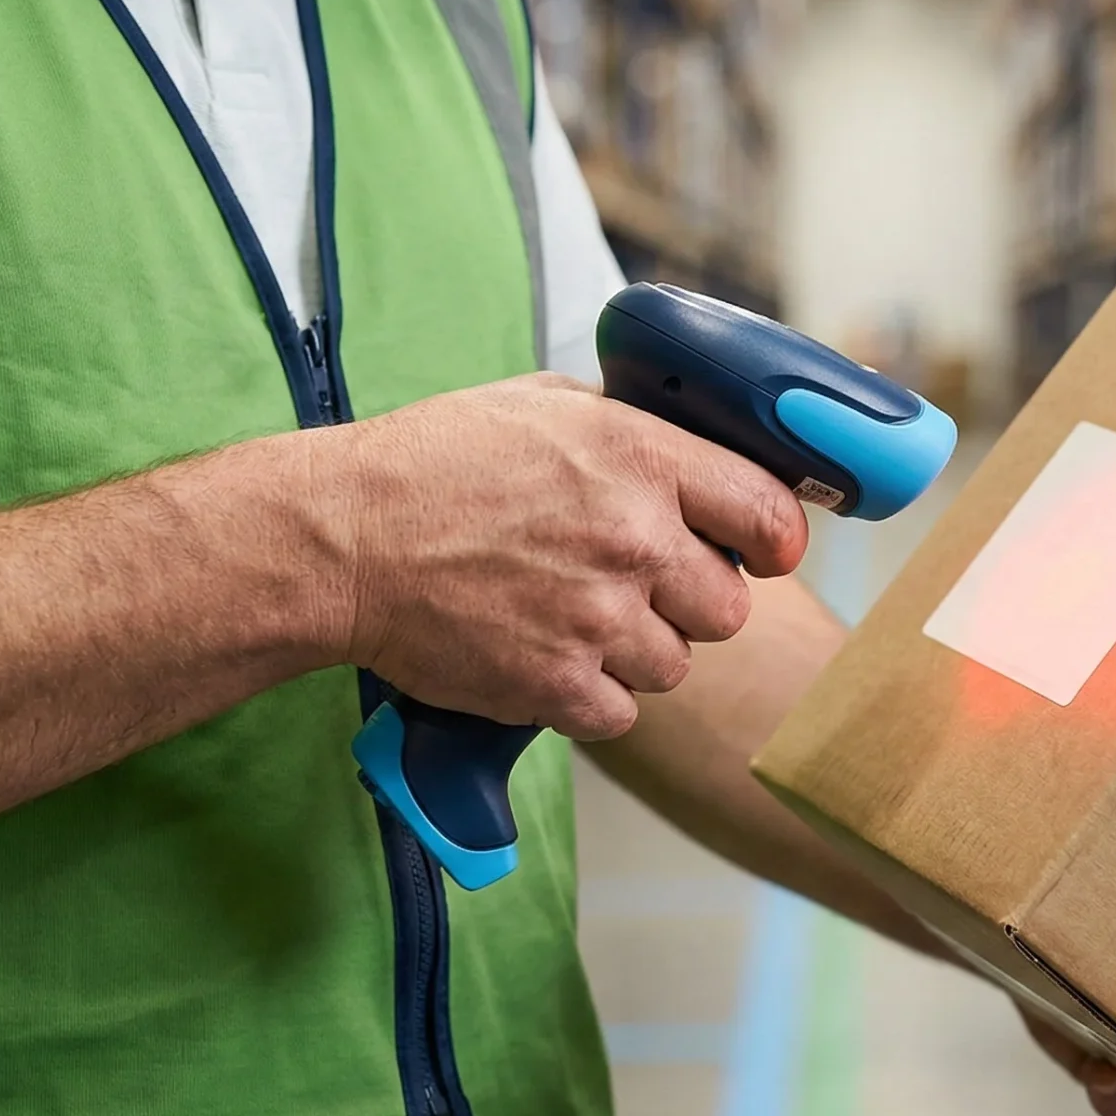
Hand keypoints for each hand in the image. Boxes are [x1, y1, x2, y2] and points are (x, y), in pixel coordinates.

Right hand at [317, 372, 806, 739]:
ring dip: (636, 651)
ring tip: (573, 617)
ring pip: (675, 664)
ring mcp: (597, 619)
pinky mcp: (556, 685)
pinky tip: (546, 657)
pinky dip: (589, 697)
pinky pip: (620, 712)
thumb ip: (631, 430)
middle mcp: (632, 539)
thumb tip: (695, 446)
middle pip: (729, 607)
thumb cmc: (432, 464)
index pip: (769, 514)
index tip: (759, 551)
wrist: (343, 539)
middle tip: (636, 586)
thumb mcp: (543, 404)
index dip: (772, 540)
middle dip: (691, 602)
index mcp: (641, 458)